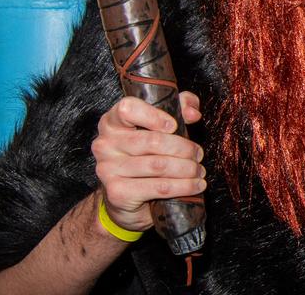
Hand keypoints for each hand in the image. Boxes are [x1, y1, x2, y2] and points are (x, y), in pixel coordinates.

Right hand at [91, 92, 204, 231]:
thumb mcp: (161, 126)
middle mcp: (105, 144)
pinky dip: (183, 186)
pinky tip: (196, 185)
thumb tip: (193, 113)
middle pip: (153, 141)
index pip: (128, 109)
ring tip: (199, 171)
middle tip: (198, 155)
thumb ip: (179, 108)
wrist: (126, 197)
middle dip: (184, 148)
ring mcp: (108, 169)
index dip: (154, 115)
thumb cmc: (146, 154)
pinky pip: (159, 187)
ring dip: (187, 169)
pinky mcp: (117, 193)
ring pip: (159, 165)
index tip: (174, 125)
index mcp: (112, 122)